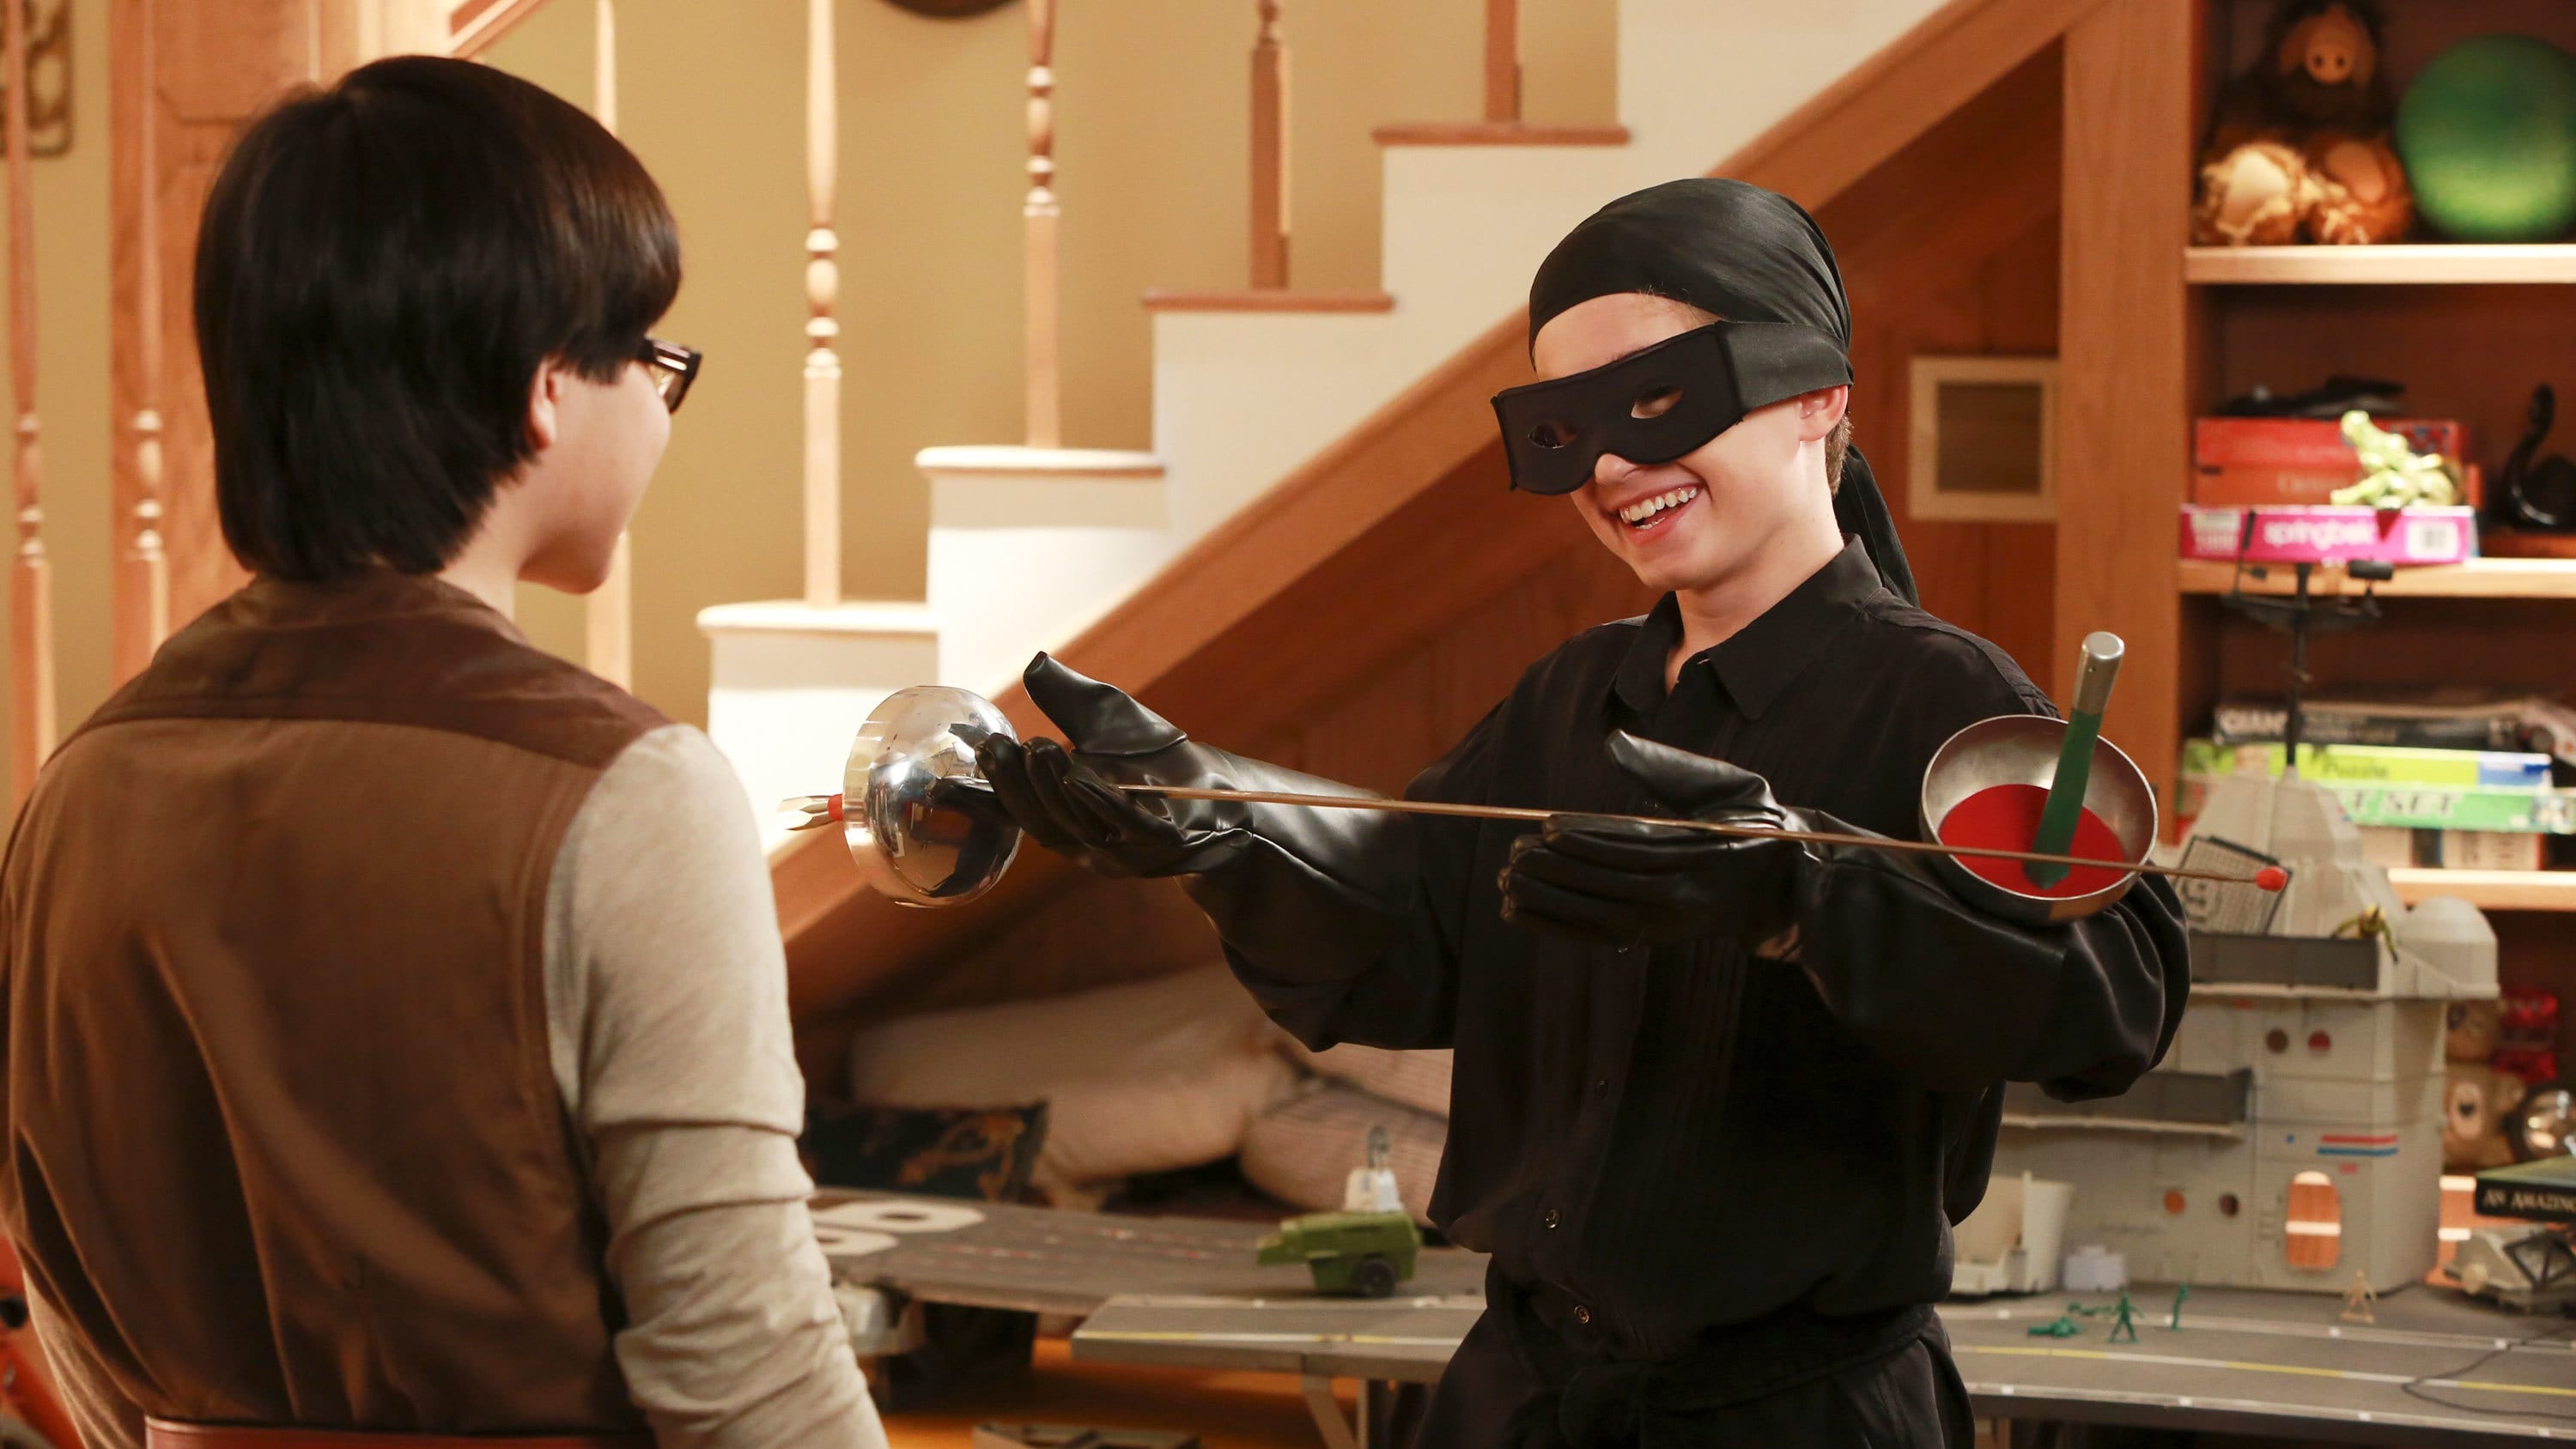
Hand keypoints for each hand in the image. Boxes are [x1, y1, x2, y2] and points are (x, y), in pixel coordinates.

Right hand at [964, 654, 1248, 878]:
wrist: (1224, 794)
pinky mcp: (1161, 845)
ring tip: (1035, 750)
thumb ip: (1069, 699)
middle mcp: (1087, 845)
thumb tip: (1034, 665)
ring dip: (1053, 790)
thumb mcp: (1109, 722)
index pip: (1017, 812)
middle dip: (1015, 787)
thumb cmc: (1159, 760)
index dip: (985, 795)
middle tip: (996, 747)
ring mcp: (1123, 851)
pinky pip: (1126, 825)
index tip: (951, 770)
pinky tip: (1081, 776)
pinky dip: (1101, 803)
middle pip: (1040, 821)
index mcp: (1066, 820)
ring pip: (1077, 826)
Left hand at [1499, 731, 1805, 948]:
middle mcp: (1684, 894)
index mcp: (1702, 852)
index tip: (1548, 826)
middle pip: (1611, 883)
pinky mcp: (1655, 937)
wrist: (1784, 882)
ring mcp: (1667, 921)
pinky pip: (1598, 935)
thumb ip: (1667, 768)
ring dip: (1549, 899)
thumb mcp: (1725, 784)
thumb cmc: (1751, 822)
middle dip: (1558, 869)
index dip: (1590, 839)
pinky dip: (1555, 926)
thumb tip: (1615, 744)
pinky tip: (1518, 913)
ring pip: (1600, 912)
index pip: (1636, 847)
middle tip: (1515, 853)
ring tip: (1508, 880)